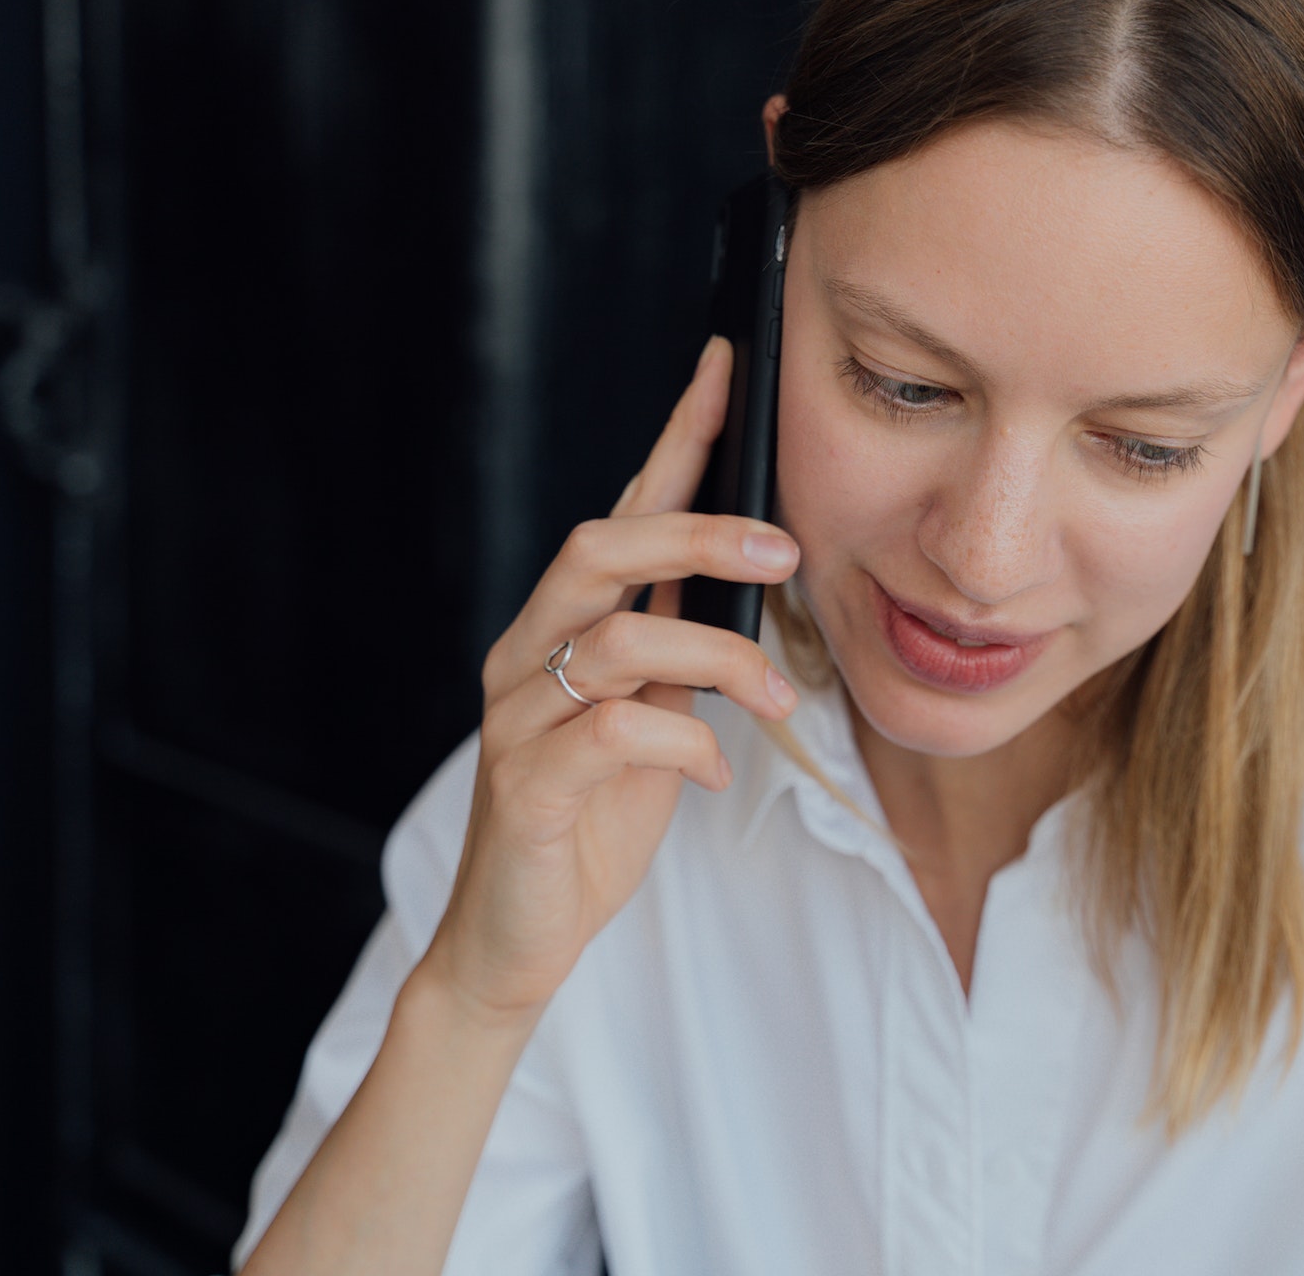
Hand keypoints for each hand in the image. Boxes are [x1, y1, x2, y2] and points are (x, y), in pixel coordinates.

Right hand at [421, 336, 799, 1021]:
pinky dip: (685, 747)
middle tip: (785, 551)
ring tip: (773, 700)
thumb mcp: (651, 722)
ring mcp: (520, 717)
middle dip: (697, 534)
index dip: (673, 440)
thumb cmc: (590, 821)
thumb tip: (753, 584)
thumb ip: (679, 653)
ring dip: (718, 660)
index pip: (620, 515)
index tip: (725, 368)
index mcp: (562, 630)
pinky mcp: (529, 785)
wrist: (518, 936)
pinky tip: (714, 770)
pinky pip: (615, 736)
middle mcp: (528, 655)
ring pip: (616, 639)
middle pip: (599, 550)